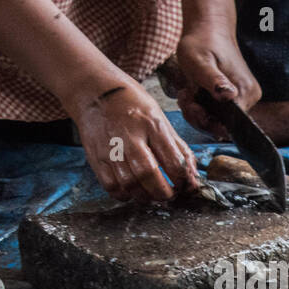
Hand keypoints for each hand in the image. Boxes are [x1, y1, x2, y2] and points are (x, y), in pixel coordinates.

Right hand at [71, 80, 198, 201]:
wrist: (96, 92)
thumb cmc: (133, 105)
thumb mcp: (160, 118)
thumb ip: (177, 147)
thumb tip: (192, 176)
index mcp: (152, 125)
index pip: (173, 161)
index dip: (183, 180)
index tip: (185, 185)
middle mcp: (130, 136)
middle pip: (148, 174)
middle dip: (163, 193)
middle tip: (169, 196)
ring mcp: (110, 148)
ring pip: (128, 183)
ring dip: (145, 196)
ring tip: (152, 195)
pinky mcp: (96, 157)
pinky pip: (110, 185)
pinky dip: (124, 195)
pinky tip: (132, 191)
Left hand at [174, 21, 261, 135]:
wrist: (208, 28)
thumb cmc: (202, 42)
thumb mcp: (201, 62)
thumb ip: (214, 81)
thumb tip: (229, 96)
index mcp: (245, 92)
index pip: (227, 124)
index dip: (205, 120)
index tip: (190, 104)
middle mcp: (249, 98)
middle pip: (221, 124)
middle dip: (198, 115)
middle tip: (185, 96)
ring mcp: (242, 98)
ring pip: (215, 119)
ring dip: (196, 110)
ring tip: (186, 92)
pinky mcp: (233, 97)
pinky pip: (215, 112)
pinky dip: (200, 106)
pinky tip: (191, 92)